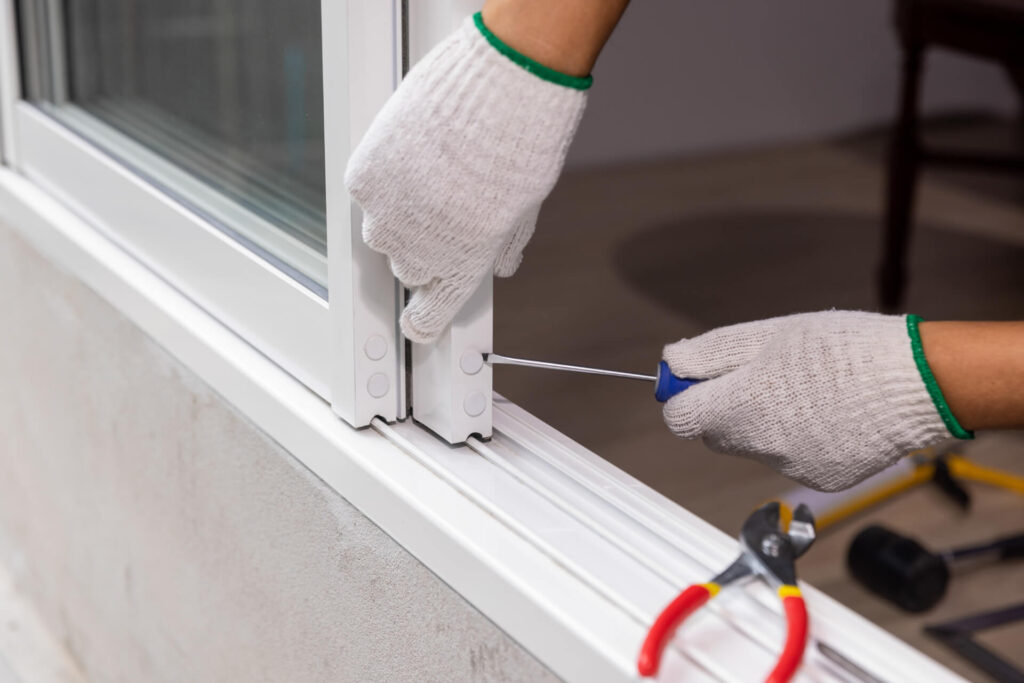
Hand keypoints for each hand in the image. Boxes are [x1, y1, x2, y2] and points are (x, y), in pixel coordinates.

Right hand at [345, 14, 587, 342]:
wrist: (500, 90)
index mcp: (463, 267)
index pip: (430, 317)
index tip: (419, 323)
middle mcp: (419, 252)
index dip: (424, 321)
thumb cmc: (522, 147)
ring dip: (399, 216)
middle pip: (409, 270)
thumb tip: (500, 263)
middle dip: (424, 251)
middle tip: (443, 214)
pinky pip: (368, 190)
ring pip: (382, 232)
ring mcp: (386, 215)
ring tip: (428, 176)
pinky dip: (384, 177)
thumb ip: (503, 244)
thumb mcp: (525, 208)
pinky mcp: (364, 177)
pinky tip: (411, 153)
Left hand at [661, 311, 967, 490]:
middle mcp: (759, 446)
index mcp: (740, 407)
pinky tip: (828, 413)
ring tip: (805, 390)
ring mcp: (789, 466)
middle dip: (725, 407)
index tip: (697, 378)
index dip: (684, 396)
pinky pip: (790, 458)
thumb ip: (712, 353)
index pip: (679, 418)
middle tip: (760, 375)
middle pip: (715, 433)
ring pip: (753, 445)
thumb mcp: (768, 335)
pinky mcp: (819, 477)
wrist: (916, 382)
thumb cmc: (842, 349)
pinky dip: (798, 438)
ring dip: (762, 422)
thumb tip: (671, 364)